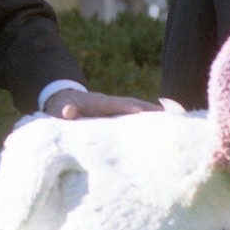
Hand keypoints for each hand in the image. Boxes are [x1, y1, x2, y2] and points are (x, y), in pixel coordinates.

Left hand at [45, 89, 160, 119]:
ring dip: (152, 114)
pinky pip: (134, 116)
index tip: (139, 111)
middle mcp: (109, 102)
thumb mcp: (58, 108)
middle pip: (132, 103)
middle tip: (167, 115)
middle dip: (148, 109)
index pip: (112, 104)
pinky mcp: (117, 115)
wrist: (63, 100)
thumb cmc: (60, 107)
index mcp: (96, 102)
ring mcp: (115, 108)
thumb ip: (63, 110)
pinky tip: (161, 129)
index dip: (125, 107)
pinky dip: (148, 119)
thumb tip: (68, 111)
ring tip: (172, 122)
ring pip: (136, 109)